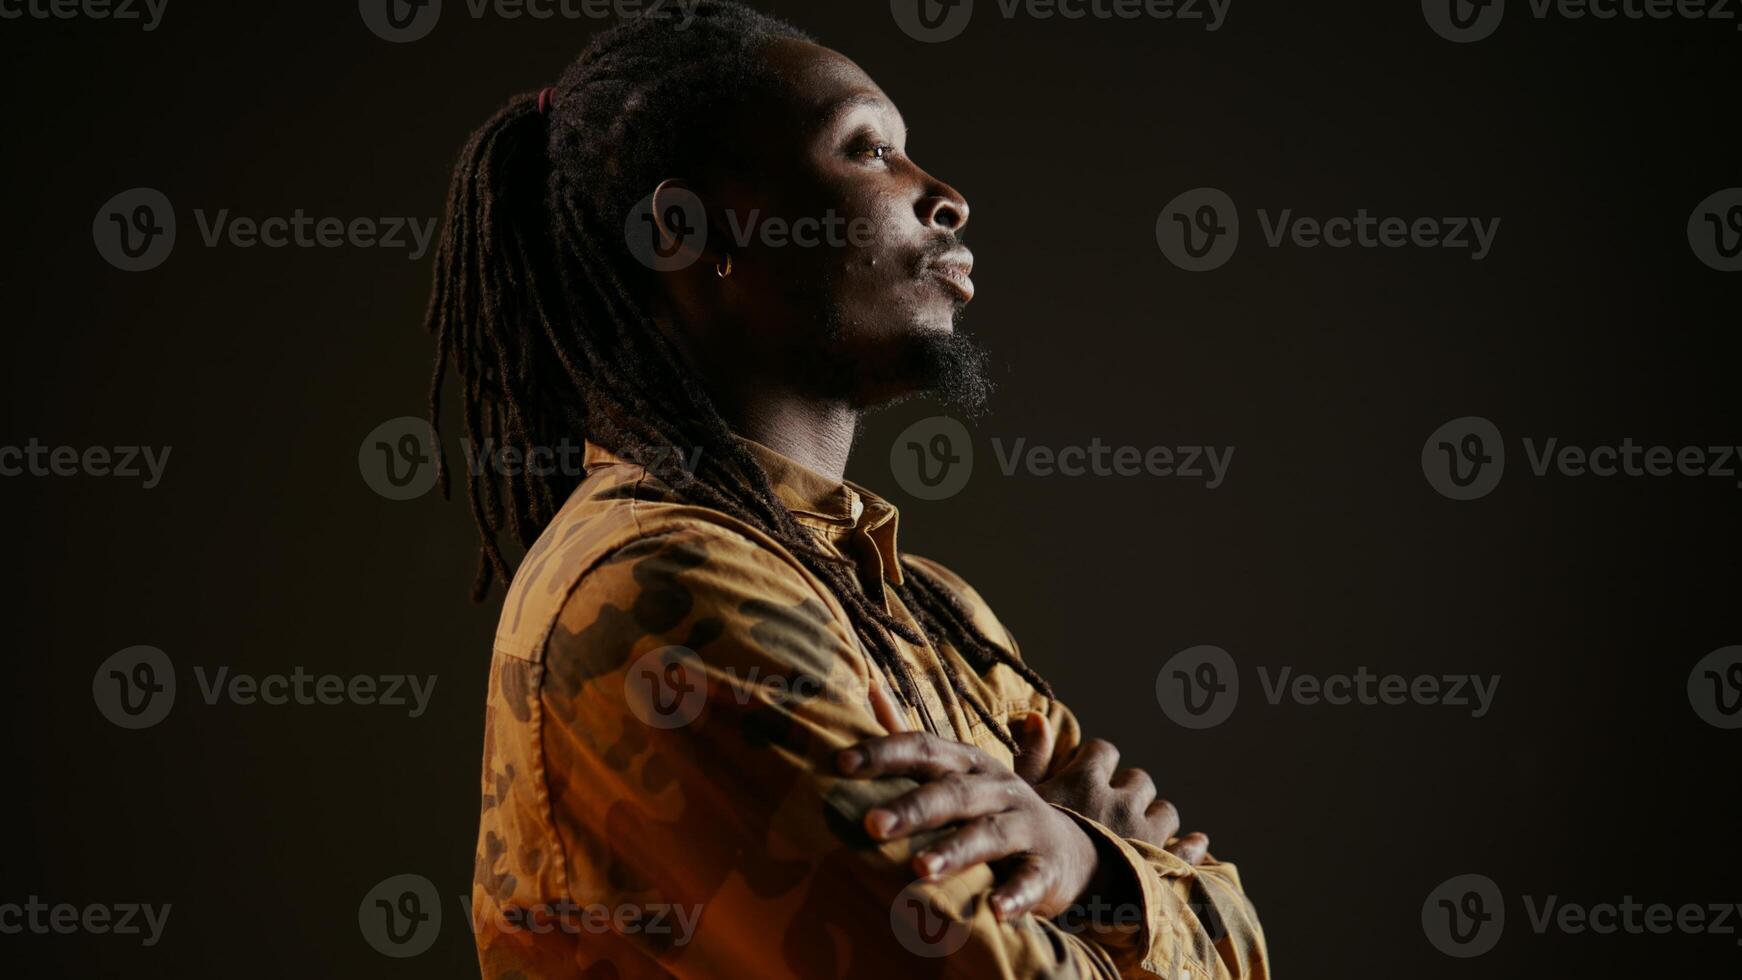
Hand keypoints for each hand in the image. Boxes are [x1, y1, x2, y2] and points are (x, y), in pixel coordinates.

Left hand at [835, 728, 1100, 921]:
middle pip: (953, 793)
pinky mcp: (1046, 868)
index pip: (924, 748)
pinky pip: (1031, 880)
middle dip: (912, 808)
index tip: (840, 764)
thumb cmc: (992, 809)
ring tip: (920, 870)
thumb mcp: (958, 772)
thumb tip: (870, 690)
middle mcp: (997, 788)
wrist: (1069, 851)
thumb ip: (914, 742)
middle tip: (871, 825)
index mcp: (968, 763)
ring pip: (988, 835)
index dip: (884, 753)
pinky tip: (994, 911)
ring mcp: (1024, 826)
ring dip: (955, 851)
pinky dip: (1015, 895)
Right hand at [1011, 713, 1210, 865]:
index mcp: (1086, 781)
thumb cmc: (1027, 846)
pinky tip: (1197, 841)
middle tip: (1111, 811)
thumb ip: (1031, 758)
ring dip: (1154, 816)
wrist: (1046, 891)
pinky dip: (1193, 845)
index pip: (1104, 750)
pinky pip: (1186, 849)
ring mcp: (1144, 833)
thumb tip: (1037, 715)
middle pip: (1139, 780)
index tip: (1087, 778)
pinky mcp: (1159, 864)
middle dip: (1128, 791)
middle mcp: (1121, 801)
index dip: (1097, 762)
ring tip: (1138, 831)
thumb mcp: (1022, 801)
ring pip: (1165, 811)